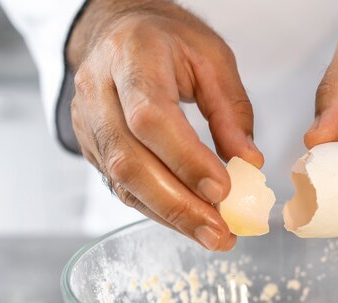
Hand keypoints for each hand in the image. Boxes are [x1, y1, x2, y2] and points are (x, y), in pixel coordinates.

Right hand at [68, 0, 262, 250]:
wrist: (118, 31)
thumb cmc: (167, 40)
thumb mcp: (212, 58)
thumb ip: (230, 111)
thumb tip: (249, 164)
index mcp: (132, 56)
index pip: (151, 117)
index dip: (185, 159)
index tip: (223, 191)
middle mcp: (99, 90)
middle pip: (129, 160)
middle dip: (178, 205)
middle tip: (220, 233)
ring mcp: (88, 121)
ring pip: (121, 181)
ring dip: (169, 216)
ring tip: (211, 236)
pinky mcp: (91, 146)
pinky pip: (120, 186)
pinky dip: (156, 209)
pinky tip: (188, 222)